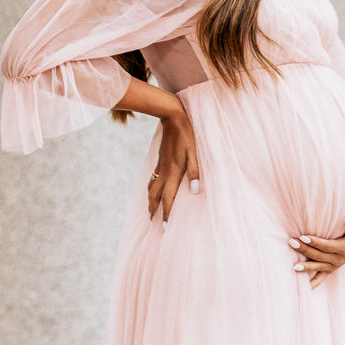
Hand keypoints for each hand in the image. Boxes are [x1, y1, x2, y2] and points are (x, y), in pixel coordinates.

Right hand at [149, 104, 200, 223]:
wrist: (173, 118)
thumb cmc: (188, 135)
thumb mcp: (195, 152)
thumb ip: (195, 172)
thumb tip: (195, 192)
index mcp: (174, 171)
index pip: (169, 197)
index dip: (167, 212)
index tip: (165, 226)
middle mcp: (165, 171)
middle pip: (156, 195)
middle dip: (154, 210)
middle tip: (152, 223)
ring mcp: (160, 166)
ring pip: (151, 188)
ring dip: (150, 201)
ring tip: (149, 211)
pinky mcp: (160, 160)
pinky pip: (152, 179)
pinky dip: (150, 189)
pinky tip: (151, 190)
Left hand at [289, 213, 344, 288]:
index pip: (327, 246)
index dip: (315, 242)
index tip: (303, 236)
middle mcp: (339, 259)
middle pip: (319, 255)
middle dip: (305, 250)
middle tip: (291, 242)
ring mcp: (334, 265)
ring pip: (318, 266)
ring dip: (306, 266)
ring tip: (293, 266)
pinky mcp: (330, 268)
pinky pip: (321, 278)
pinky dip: (313, 283)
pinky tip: (303, 287)